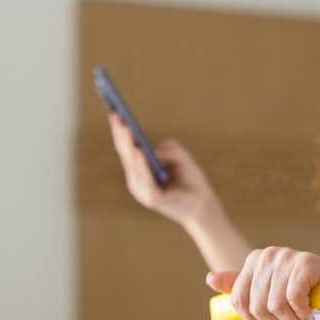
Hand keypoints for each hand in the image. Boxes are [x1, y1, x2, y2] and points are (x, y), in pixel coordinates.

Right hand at [107, 114, 222, 227]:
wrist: (203, 205)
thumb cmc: (191, 181)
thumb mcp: (182, 158)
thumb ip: (170, 149)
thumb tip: (155, 151)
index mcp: (140, 170)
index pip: (127, 149)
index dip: (120, 132)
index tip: (116, 113)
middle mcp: (137, 180)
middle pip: (126, 155)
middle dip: (121, 136)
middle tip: (116, 118)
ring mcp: (143, 191)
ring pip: (133, 166)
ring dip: (129, 147)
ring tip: (125, 131)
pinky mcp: (153, 199)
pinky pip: (145, 180)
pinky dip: (142, 166)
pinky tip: (139, 154)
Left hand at [207, 247, 319, 319]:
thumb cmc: (304, 291)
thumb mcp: (269, 291)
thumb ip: (240, 286)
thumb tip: (210, 279)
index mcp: (254, 261)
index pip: (238, 301)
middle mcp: (267, 255)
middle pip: (256, 307)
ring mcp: (287, 256)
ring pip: (275, 306)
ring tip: (302, 317)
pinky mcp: (307, 263)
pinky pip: (293, 300)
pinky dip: (302, 314)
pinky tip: (311, 313)